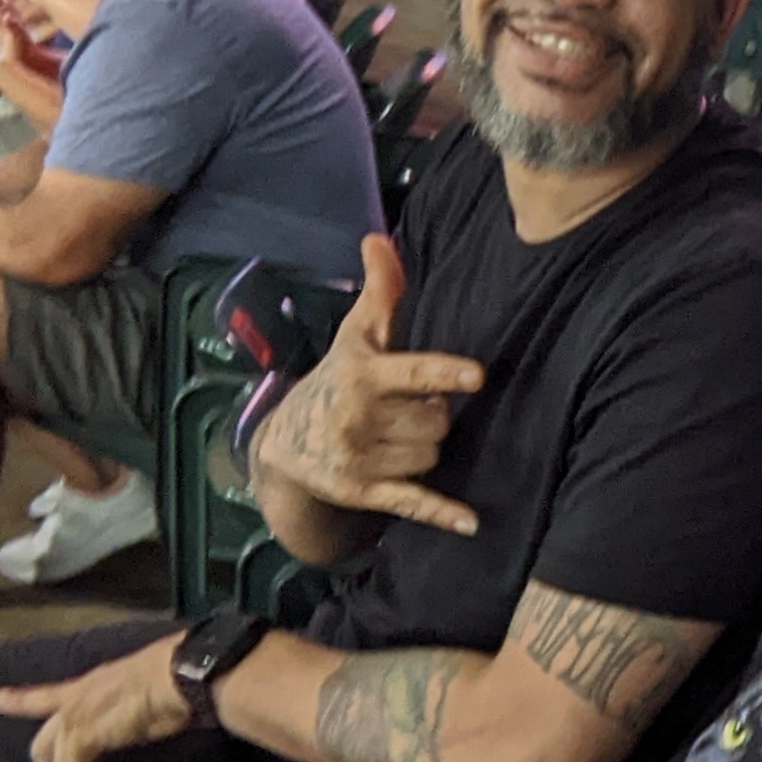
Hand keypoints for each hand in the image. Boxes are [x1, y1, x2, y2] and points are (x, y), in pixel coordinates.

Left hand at [0, 629, 191, 761]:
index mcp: (90, 685)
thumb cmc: (174, 679)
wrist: (180, 675)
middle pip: (43, 740)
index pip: (47, 694)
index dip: (20, 700)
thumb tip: (154, 715)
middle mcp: (78, 698)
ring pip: (50, 758)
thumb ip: (134, 707)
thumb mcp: (145, 692)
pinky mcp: (84, 734)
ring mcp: (77, 715)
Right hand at [251, 231, 482, 533]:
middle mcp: (358, 419)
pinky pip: (412, 501)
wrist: (285, 445)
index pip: (411, 372)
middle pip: (436, 420)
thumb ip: (380, 292)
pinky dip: (441, 513)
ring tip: (400, 433)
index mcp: (361, 376)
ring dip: (428, 445)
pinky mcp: (363, 493)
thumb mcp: (354, 337)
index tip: (476, 375)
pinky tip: (471, 523)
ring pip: (432, 454)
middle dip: (434, 413)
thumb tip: (378, 238)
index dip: (444, 372)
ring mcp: (359, 460)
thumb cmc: (336, 379)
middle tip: (412, 407)